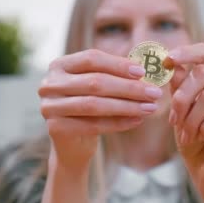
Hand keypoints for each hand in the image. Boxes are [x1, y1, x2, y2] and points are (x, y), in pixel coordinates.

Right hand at [39, 49, 161, 171]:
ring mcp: (49, 106)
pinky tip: (137, 120)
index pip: (91, 58)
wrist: (72, 144)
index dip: (118, 65)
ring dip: (127, 106)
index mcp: (59, 65)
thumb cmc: (90, 107)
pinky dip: (118, 123)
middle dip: (128, 88)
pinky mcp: (55, 128)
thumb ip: (116, 74)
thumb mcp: (99, 86)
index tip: (143, 73)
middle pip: (95, 82)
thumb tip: (147, 66)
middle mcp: (49, 83)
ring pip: (94, 104)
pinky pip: (93, 125)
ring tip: (150, 108)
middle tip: (154, 93)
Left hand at [166, 43, 203, 188]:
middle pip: (203, 75)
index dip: (186, 52)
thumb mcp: (179, 111)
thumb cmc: (194, 139)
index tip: (168, 59)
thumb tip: (171, 62)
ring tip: (187, 134)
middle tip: (173, 120)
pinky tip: (202, 136)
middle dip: (182, 99)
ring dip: (191, 119)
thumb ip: (178, 87)